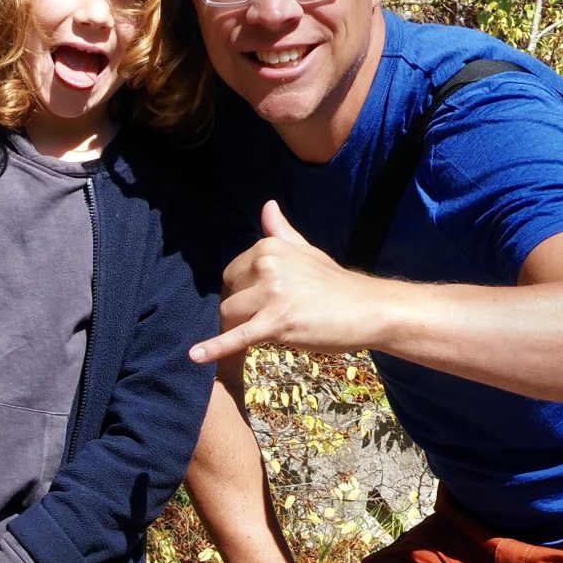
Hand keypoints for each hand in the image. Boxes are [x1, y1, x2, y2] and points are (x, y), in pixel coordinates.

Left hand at [192, 201, 371, 364]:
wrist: (367, 308)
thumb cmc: (335, 284)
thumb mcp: (306, 251)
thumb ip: (281, 231)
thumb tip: (267, 206)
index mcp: (269, 246)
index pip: (231, 273)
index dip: (243, 291)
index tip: (264, 301)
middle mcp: (266, 265)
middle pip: (228, 296)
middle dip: (242, 311)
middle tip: (272, 318)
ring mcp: (271, 294)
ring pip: (229, 317)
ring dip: (241, 329)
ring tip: (270, 331)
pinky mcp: (276, 323)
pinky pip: (237, 337)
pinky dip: (214, 349)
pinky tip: (195, 356)